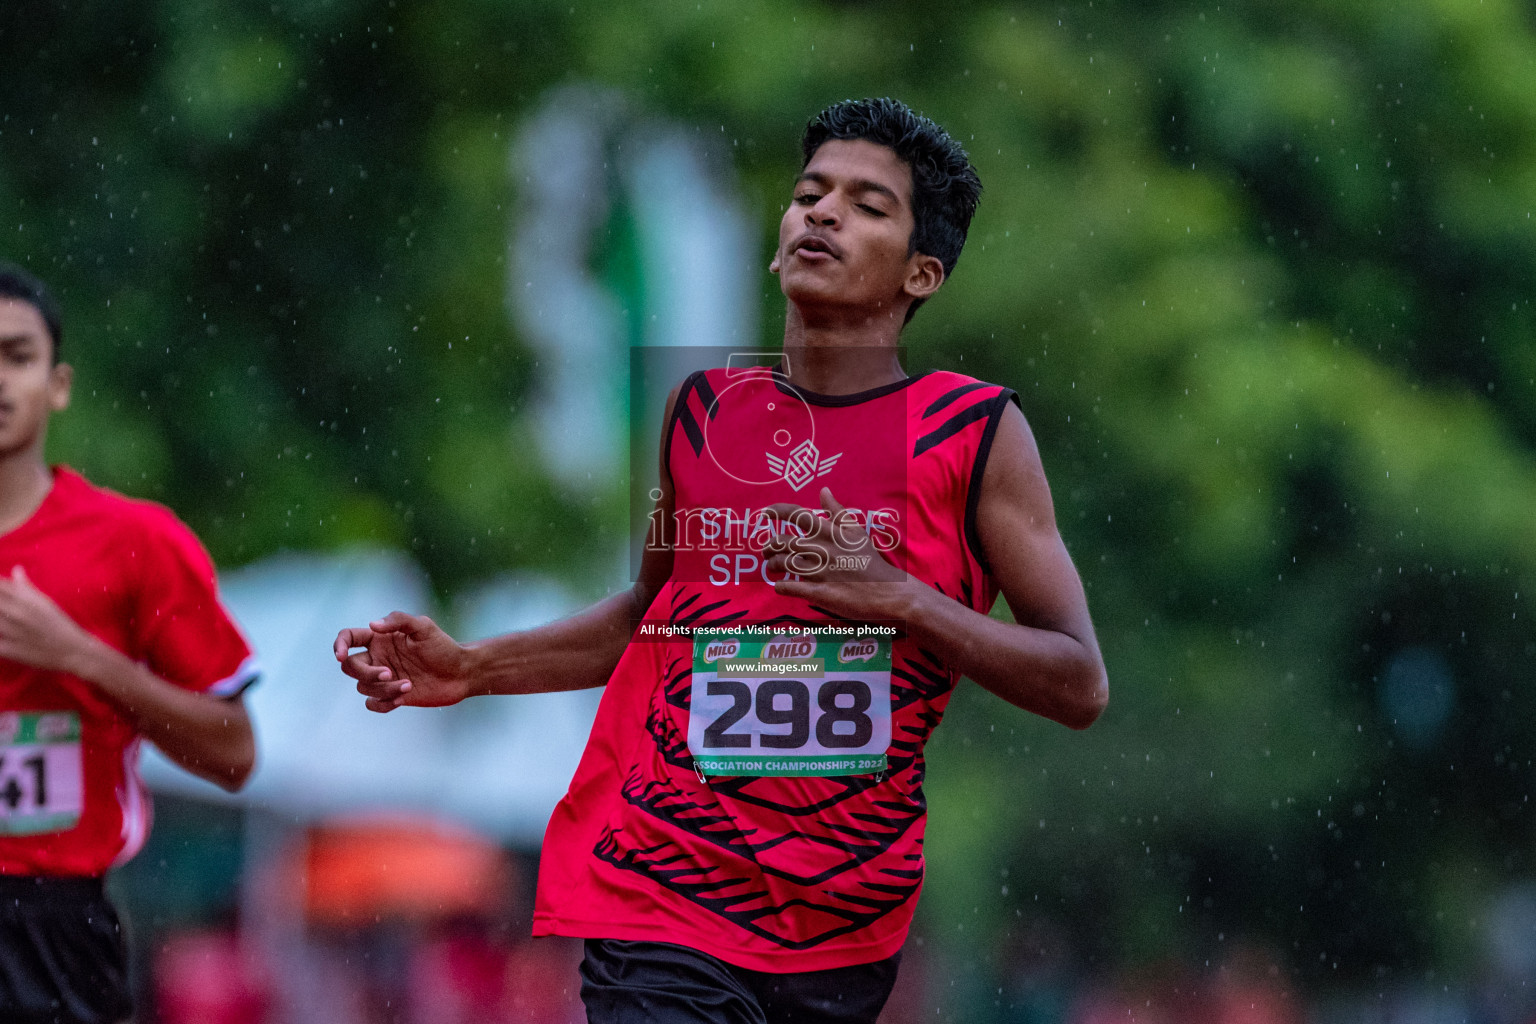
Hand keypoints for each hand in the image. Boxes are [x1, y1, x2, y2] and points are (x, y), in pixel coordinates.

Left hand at [0, 565, 99, 674]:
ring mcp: (10, 631)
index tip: (1, 590)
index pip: (0, 586)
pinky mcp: (7, 649)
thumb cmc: (59, 625)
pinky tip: (1, 635)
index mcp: (25, 599)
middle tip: (3, 607)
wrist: (72, 651)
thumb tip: (16, 569)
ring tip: (2, 617)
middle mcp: (16, 612)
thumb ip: (26, 587)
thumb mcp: (45, 603)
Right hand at [334, 611, 472, 712]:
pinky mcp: (392, 696)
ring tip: (409, 685)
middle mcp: (378, 657)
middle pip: (350, 667)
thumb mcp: (424, 627)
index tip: (341, 655)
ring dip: (383, 688)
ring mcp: (384, 678)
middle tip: (389, 673)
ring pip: (363, 687)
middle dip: (366, 672)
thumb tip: (372, 625)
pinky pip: (372, 704)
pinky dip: (383, 703)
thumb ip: (399, 620)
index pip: (349, 638)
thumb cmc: (443, 647)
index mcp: (380, 639)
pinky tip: (402, 698)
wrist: (461, 672)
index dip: (339, 645)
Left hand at [760, 488, 911, 621]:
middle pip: (782, 541)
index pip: (798, 515)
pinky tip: (780, 586)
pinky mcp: (820, 593)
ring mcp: (820, 572)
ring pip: (782, 563)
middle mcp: (822, 549)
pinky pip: (790, 588)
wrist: (888, 592)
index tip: (764, 513)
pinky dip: (780, 587)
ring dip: (772, 565)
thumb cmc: (871, 561)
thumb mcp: (856, 532)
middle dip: (769, 546)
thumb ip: (837, 511)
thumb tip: (823, 490)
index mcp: (830, 532)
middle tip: (767, 551)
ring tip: (773, 568)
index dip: (777, 511)